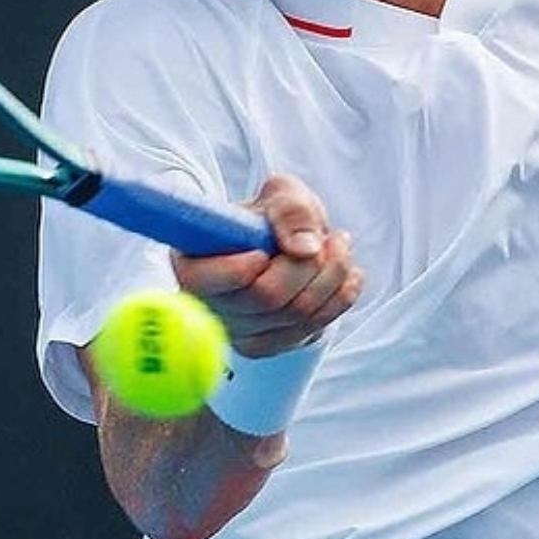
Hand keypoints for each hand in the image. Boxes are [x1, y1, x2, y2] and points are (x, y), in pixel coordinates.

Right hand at [170, 173, 361, 356]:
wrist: (285, 243)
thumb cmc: (273, 218)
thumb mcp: (281, 193)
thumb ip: (290, 209)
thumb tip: (305, 248)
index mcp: (192, 263)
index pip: (207, 281)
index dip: (244, 265)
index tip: (267, 248)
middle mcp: (208, 305)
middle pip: (267, 297)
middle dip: (309, 265)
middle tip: (329, 237)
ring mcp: (238, 331)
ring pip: (297, 315)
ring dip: (332, 277)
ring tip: (339, 246)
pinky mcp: (268, 345)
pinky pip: (312, 329)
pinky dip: (339, 299)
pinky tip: (347, 276)